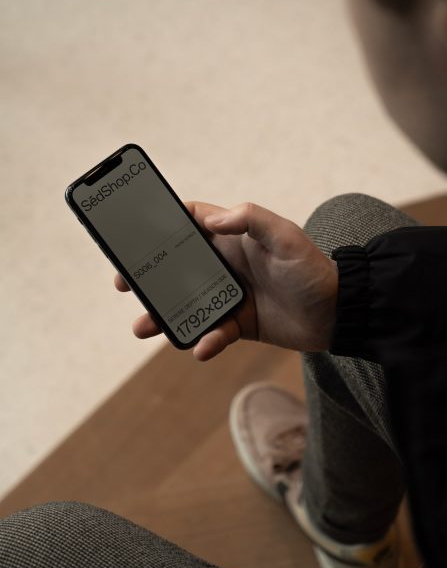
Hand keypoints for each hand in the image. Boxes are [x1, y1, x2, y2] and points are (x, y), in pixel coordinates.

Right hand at [114, 202, 337, 360]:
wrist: (339, 315)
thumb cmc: (313, 269)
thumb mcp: (286, 237)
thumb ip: (251, 219)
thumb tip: (212, 220)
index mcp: (233, 238)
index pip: (192, 222)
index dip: (164, 222)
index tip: (135, 230)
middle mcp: (225, 265)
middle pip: (177, 267)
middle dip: (148, 275)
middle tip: (123, 283)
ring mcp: (229, 295)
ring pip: (186, 303)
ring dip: (163, 314)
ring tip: (142, 327)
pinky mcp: (237, 323)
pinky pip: (213, 332)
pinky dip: (205, 340)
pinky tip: (201, 347)